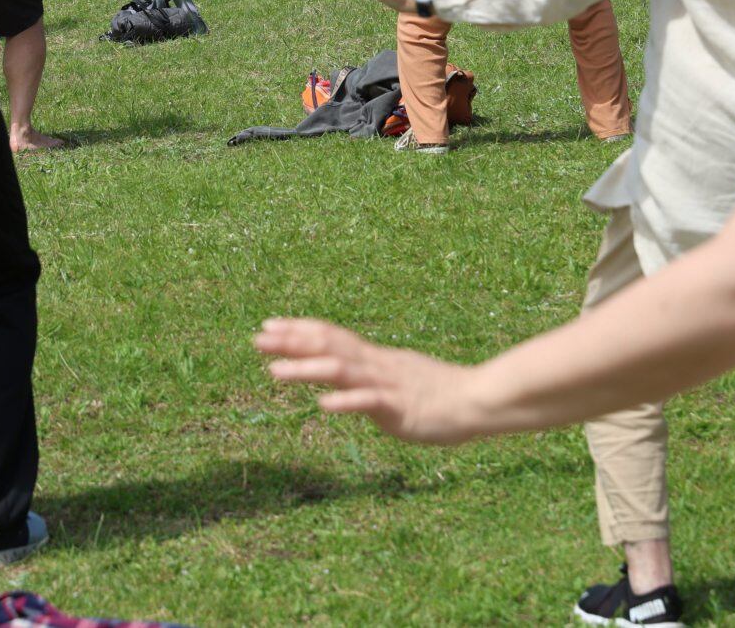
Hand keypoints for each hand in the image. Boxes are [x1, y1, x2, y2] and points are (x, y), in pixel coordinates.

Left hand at [256, 317, 482, 444]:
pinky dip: (346, 402)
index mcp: (374, 358)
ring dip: (306, 369)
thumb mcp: (398, 377)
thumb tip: (346, 375)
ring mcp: (387, 384)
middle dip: (291, 343)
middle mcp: (376, 364)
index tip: (268, 326)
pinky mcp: (400, 408)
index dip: (298, 330)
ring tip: (272, 372)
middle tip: (256, 338)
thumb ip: (371, 375)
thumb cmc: (440, 393)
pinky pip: (370, 403)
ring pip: (341, 371)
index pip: (331, 335)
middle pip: (328, 346)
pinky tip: (323, 405)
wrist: (478, 401)